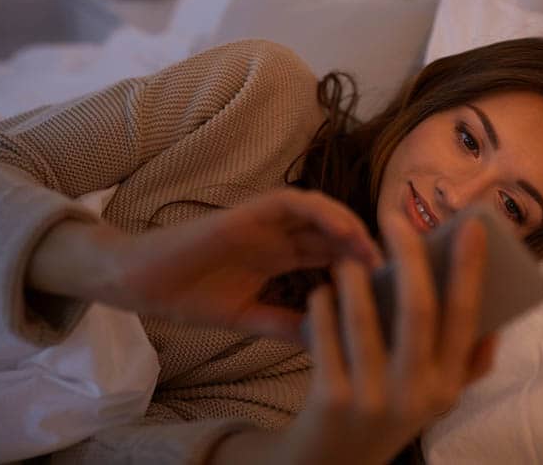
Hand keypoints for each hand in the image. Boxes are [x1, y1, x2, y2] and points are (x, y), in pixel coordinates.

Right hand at [29, 188, 381, 340]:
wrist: (141, 283)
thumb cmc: (187, 296)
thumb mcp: (245, 316)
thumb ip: (282, 322)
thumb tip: (324, 341)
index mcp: (278, 258)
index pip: (330, 257)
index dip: (361, 269)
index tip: (392, 291)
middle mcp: (277, 235)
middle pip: (334, 234)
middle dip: (367, 248)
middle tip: (402, 270)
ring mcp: (263, 221)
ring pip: (321, 212)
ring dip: (352, 228)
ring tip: (378, 254)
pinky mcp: (247, 211)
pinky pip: (292, 202)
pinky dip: (321, 212)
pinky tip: (344, 233)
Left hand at [211, 212, 496, 464]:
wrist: (333, 464)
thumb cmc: (387, 414)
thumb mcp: (433, 398)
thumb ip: (466, 364)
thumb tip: (495, 318)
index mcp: (447, 386)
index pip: (466, 317)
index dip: (471, 269)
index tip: (472, 226)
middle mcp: (417, 395)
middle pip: (418, 309)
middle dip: (408, 254)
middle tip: (393, 217)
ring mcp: (373, 399)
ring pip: (364, 317)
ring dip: (354, 277)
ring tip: (346, 257)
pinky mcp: (332, 399)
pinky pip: (324, 335)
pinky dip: (321, 305)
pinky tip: (320, 292)